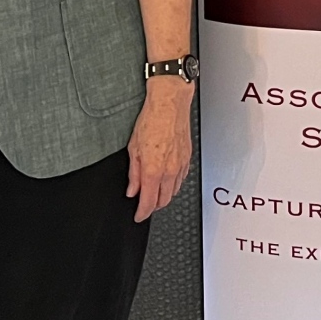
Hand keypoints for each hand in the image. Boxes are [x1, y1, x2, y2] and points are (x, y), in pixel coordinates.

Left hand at [126, 78, 194, 222]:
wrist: (170, 103)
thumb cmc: (152, 119)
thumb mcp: (133, 147)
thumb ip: (133, 173)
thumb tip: (132, 189)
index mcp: (153, 170)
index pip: (149, 202)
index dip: (142, 213)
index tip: (138, 216)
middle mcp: (169, 171)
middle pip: (163, 201)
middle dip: (153, 207)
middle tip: (144, 205)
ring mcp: (180, 165)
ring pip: (173, 192)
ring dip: (164, 196)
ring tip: (154, 193)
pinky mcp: (188, 158)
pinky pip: (181, 179)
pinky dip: (173, 185)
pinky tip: (166, 180)